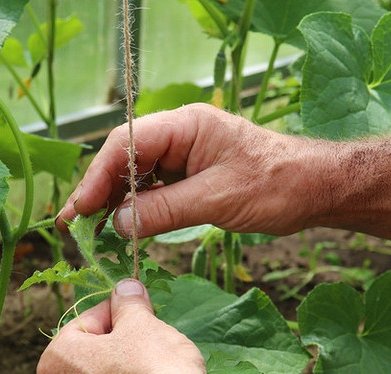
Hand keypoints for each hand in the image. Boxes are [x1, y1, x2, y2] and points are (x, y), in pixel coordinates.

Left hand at [37, 279, 209, 373]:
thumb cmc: (154, 370)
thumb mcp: (142, 323)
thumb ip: (129, 303)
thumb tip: (126, 288)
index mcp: (55, 363)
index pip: (87, 323)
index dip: (119, 313)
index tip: (142, 312)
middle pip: (92, 360)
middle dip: (121, 348)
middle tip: (153, 342)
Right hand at [57, 103, 326, 237]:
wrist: (316, 188)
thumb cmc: (276, 186)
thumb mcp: (218, 200)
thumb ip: (166, 210)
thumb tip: (118, 224)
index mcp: (186, 125)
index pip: (126, 145)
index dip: (98, 176)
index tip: (80, 209)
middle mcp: (181, 134)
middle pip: (124, 158)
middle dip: (98, 190)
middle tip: (74, 226)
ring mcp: (186, 153)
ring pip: (137, 174)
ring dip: (114, 202)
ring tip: (90, 232)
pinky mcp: (192, 174)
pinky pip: (155, 188)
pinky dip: (138, 208)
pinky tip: (123, 228)